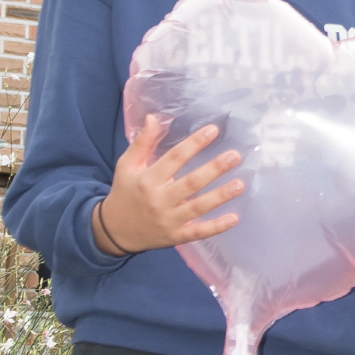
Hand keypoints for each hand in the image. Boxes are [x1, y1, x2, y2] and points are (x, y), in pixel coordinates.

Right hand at [92, 113, 242, 257]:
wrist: (114, 231)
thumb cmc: (124, 192)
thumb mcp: (126, 166)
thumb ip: (141, 142)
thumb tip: (154, 118)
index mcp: (147, 179)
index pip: (174, 158)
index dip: (194, 144)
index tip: (213, 130)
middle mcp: (159, 200)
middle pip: (191, 183)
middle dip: (214, 169)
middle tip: (235, 156)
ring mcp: (168, 220)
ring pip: (198, 208)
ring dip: (220, 196)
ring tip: (240, 184)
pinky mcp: (175, 237)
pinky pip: (198, 232)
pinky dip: (216, 227)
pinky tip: (234, 218)